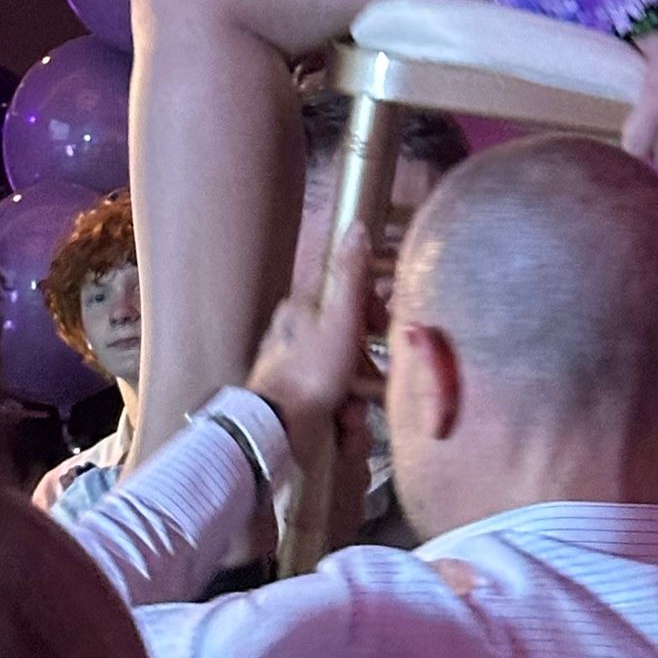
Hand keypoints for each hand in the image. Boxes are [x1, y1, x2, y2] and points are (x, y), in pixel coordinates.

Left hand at [245, 222, 370, 477]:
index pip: (345, 296)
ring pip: (345, 380)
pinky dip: (343, 420)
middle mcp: (297, 337)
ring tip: (351, 412)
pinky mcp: (299, 406)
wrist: (278, 432)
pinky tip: (342, 427)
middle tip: (369, 380)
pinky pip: (334, 408)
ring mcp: (297, 373)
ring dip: (356, 399)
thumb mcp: (340, 316)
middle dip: (364, 366)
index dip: (369, 311)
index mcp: (302, 308)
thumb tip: (358, 226)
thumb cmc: (311, 369)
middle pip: (349, 343)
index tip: (380, 327)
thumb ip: (351, 273)